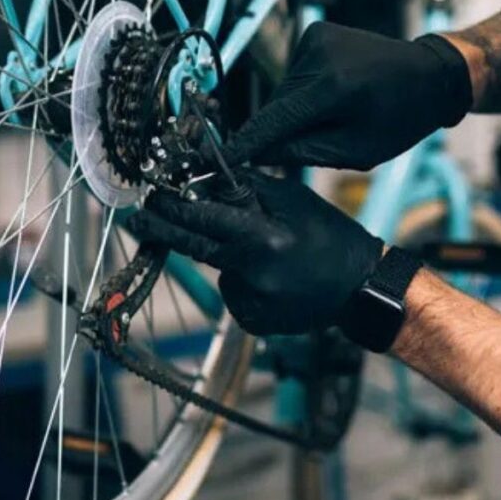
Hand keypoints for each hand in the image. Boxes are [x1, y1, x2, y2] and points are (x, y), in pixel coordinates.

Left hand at [126, 172, 383, 335]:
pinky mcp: (253, 321)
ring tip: (269, 256)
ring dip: (227, 257)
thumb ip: (247, 189)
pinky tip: (272, 279)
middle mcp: (253, 274)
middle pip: (193, 247)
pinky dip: (242, 281)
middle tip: (139, 221)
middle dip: (163, 231)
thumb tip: (206, 178)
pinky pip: (232, 292)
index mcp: (263, 239)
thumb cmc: (330, 236)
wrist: (360, 288)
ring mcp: (252, 303)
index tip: (148, 200)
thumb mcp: (292, 199)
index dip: (170, 209)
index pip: (202, 220)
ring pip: (218, 270)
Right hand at [220, 22, 472, 169]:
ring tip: (332, 115)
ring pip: (284, 91)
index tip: (220, 160)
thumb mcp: (355, 150)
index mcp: (332, 88)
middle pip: (277, 106)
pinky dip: (303, 91)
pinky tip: (332, 95)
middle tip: (311, 142)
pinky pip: (294, 74)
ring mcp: (316, 38)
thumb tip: (260, 153)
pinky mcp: (317, 32)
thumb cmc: (401, 117)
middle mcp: (319, 55)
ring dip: (294, 110)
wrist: (431, 74)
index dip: (245, 143)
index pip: (274, 120)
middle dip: (280, 130)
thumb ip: (303, 151)